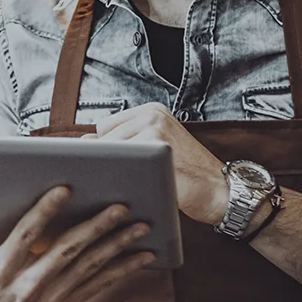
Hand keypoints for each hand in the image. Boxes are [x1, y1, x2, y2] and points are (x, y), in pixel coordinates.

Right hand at [0, 186, 153, 301]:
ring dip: (117, 246)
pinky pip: (99, 286)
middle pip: (68, 253)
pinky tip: (143, 255)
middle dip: (96, 229)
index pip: (26, 238)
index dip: (45, 214)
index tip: (65, 190)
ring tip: (141, 225)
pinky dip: (122, 270)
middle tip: (121, 205)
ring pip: (90, 268)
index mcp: (0, 274)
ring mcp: (52, 300)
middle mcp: (29, 287)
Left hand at [94, 102, 228, 225]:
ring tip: (134, 183)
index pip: (104, 127)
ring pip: (110, 152)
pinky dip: (122, 178)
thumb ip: (125, 142)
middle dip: (108, 161)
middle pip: (103, 139)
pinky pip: (122, 164)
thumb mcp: (157, 149)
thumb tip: (82, 144)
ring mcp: (154, 128)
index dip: (107, 151)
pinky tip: (135, 187)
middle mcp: (151, 114)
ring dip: (113, 170)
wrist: (219, 190)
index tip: (113, 166)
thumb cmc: (186, 174)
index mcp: (150, 111)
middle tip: (126, 178)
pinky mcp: (156, 146)